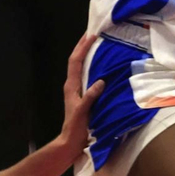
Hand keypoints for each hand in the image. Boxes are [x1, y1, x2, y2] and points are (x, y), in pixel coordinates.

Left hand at [57, 34, 105, 154]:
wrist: (70, 143)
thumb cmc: (76, 128)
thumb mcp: (83, 112)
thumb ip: (90, 97)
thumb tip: (101, 81)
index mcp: (71, 86)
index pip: (75, 62)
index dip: (82, 48)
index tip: (92, 35)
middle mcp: (73, 85)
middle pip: (77, 60)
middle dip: (84, 46)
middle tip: (94, 33)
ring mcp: (77, 90)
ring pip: (82, 67)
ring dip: (88, 55)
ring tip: (99, 45)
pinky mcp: (83, 96)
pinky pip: (88, 76)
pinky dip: (94, 67)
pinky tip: (103, 66)